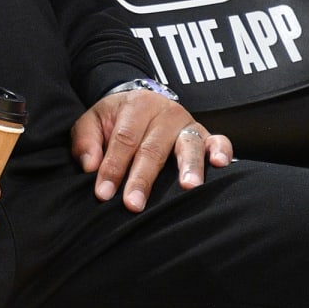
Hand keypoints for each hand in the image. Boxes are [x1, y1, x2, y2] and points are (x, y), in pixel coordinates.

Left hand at [71, 91, 232, 212]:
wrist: (140, 102)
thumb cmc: (114, 120)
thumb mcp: (92, 121)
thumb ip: (86, 141)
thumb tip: (90, 167)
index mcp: (136, 106)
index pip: (123, 140)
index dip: (113, 168)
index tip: (103, 194)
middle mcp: (165, 113)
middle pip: (153, 148)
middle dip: (142, 179)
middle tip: (134, 204)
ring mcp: (188, 123)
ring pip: (188, 145)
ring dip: (189, 167)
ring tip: (188, 188)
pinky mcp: (205, 133)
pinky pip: (219, 140)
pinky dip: (222, 151)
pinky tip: (220, 165)